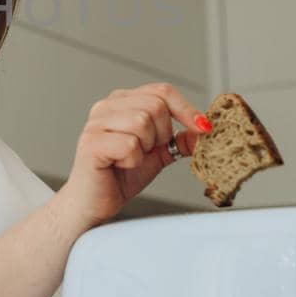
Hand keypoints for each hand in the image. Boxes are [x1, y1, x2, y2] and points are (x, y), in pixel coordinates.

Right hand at [59, 82, 211, 229]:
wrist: (94, 204)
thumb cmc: (120, 176)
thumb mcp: (158, 154)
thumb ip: (179, 140)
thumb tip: (204, 130)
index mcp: (122, 102)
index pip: (161, 91)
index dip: (186, 108)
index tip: (203, 127)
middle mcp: (106, 106)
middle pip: (155, 105)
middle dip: (162, 134)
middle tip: (148, 151)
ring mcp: (96, 123)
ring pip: (142, 122)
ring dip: (145, 148)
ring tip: (130, 159)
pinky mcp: (91, 143)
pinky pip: (129, 144)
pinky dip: (132, 160)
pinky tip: (120, 166)